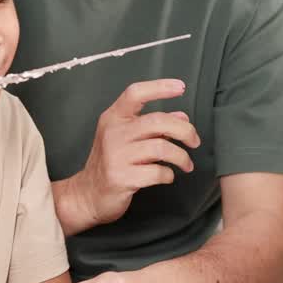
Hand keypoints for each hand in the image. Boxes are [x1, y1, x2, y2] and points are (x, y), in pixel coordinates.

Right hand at [58, 80, 199, 230]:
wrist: (87, 195)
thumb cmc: (111, 162)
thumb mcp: (127, 138)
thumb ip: (154, 126)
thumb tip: (182, 116)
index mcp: (113, 118)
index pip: (135, 93)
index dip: (159, 87)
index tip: (181, 87)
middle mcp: (113, 133)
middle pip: (157, 121)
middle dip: (184, 130)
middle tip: (195, 141)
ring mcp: (115, 156)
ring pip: (161, 147)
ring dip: (181, 156)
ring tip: (186, 164)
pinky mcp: (121, 178)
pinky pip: (157, 172)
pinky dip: (169, 174)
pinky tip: (168, 176)